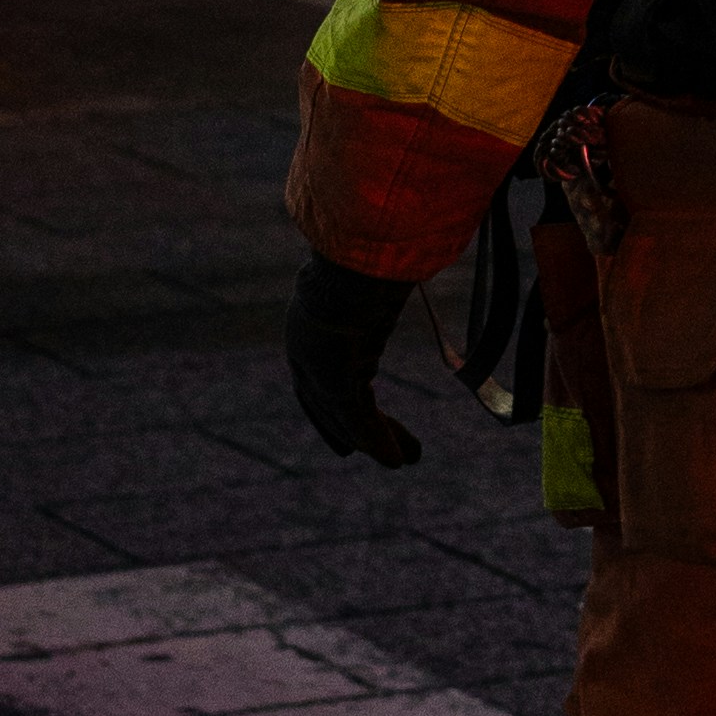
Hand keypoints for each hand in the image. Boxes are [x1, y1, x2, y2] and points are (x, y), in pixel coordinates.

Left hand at [286, 255, 423, 467]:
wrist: (349, 261)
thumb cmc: (361, 256)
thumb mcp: (361, 274)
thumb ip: (373, 283)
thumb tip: (392, 262)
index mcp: (307, 327)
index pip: (314, 376)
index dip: (328, 405)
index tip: (350, 415)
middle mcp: (306, 357)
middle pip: (329, 407)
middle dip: (350, 432)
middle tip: (370, 451)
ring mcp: (319, 373)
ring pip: (349, 419)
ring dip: (379, 441)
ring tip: (408, 458)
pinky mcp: (338, 386)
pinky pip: (362, 423)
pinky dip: (381, 443)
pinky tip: (398, 459)